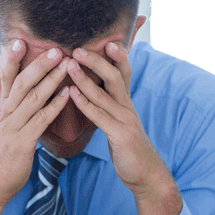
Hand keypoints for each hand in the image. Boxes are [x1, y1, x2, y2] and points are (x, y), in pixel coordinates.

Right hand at [0, 40, 70, 214]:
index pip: (5, 76)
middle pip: (21, 83)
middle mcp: (6, 112)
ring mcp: (14, 127)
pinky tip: (68, 94)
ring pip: (33, 98)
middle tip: (55, 48)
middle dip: (37, 64)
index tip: (20, 39)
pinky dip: (55, 105)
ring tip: (67, 65)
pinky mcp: (24, 142)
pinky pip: (41, 120)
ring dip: (51, 80)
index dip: (11, 58)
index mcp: (2, 105)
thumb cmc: (1, 147)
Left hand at [67, 43, 181, 214]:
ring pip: (105, 93)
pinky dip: (86, 103)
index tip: (106, 38)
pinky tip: (72, 94)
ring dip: (86, 78)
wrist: (145, 175)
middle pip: (115, 76)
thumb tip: (94, 93)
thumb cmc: (128, 149)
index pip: (123, 72)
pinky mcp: (120, 135)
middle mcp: (127, 107)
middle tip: (77, 47)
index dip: (117, 55)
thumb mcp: (120, 123)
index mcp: (126, 103)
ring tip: (70, 64)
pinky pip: (100, 116)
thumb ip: (109, 107)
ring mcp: (125, 120)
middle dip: (97, 60)